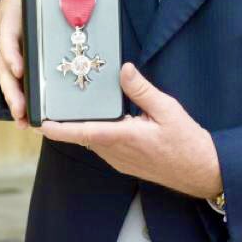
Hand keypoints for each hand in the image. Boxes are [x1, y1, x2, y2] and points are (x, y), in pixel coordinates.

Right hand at [0, 0, 36, 127]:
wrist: (18, 7)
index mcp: (10, 24)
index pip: (8, 40)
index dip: (11, 53)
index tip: (17, 67)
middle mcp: (8, 44)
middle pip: (6, 70)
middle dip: (12, 89)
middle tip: (21, 107)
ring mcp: (14, 59)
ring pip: (11, 84)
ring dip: (17, 103)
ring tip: (26, 122)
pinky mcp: (23, 69)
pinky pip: (21, 89)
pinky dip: (24, 104)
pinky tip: (31, 122)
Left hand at [40, 63, 222, 198]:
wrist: (201, 171)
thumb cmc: (187, 142)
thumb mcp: (167, 109)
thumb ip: (142, 90)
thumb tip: (123, 70)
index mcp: (123, 138)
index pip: (82, 133)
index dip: (58, 128)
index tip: (40, 122)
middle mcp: (116, 153)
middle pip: (82, 136)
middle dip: (65, 123)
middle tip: (51, 103)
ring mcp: (119, 160)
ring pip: (91, 141)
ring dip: (81, 127)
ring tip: (70, 107)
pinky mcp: (125, 163)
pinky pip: (102, 146)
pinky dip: (95, 132)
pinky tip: (100, 118)